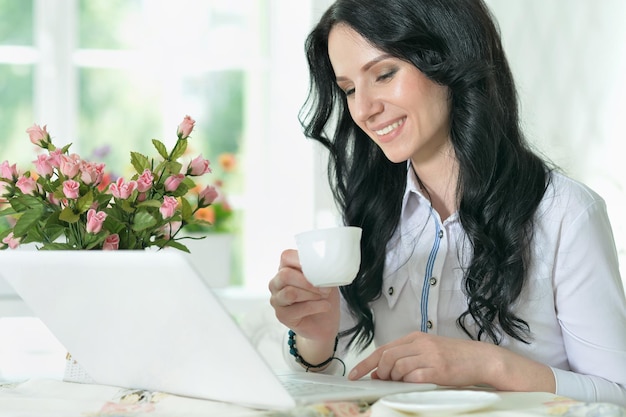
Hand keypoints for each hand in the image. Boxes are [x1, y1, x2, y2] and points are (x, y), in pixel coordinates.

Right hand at [268, 249, 339, 342]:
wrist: (325, 320)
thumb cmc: (323, 296)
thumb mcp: (326, 278)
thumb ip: (321, 269)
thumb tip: (325, 264)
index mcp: (285, 268)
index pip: (286, 257)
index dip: (303, 261)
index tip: (320, 268)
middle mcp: (277, 283)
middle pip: (286, 275)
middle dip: (308, 281)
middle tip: (325, 288)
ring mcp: (277, 299)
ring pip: (290, 293)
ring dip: (312, 294)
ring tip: (324, 297)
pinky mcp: (281, 315)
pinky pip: (297, 309)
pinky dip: (315, 307)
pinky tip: (324, 306)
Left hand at [348, 331, 554, 392]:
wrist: (481, 358)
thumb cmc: (454, 357)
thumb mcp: (427, 350)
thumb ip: (405, 357)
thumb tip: (380, 372)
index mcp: (415, 337)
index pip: (383, 349)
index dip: (366, 363)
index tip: (354, 374)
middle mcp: (420, 344)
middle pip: (387, 357)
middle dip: (380, 373)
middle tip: (382, 382)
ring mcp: (429, 356)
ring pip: (397, 367)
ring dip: (393, 379)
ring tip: (400, 383)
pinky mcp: (438, 370)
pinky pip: (413, 377)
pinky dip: (407, 383)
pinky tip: (412, 385)